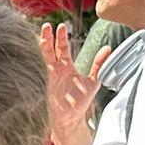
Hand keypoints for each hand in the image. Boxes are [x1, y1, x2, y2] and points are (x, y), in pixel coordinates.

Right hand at [39, 23, 110, 144]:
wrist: (70, 119)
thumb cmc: (80, 102)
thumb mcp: (93, 81)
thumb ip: (99, 64)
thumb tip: (108, 48)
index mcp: (66, 68)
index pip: (62, 49)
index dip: (61, 37)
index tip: (61, 26)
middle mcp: (56, 70)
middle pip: (50, 50)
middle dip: (49, 37)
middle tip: (48, 25)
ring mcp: (49, 77)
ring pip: (44, 58)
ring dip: (43, 46)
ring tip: (42, 34)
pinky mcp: (45, 85)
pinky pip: (42, 70)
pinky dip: (39, 62)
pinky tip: (36, 53)